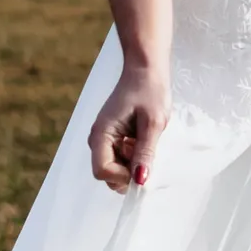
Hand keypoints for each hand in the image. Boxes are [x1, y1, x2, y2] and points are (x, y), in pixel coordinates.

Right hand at [89, 63, 169, 193]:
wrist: (145, 70)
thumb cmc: (149, 90)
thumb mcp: (152, 123)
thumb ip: (145, 153)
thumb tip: (140, 181)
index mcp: (101, 134)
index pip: (102, 171)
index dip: (123, 175)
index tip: (142, 163)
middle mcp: (98, 140)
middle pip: (108, 174)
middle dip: (128, 171)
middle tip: (145, 150)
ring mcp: (105, 140)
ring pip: (116, 169)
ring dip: (132, 164)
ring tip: (144, 141)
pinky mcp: (114, 138)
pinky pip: (121, 159)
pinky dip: (134, 157)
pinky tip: (142, 140)